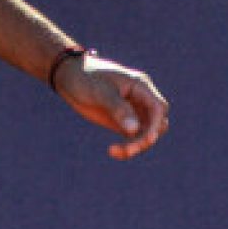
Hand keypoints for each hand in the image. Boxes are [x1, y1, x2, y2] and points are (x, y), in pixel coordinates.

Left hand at [54, 52, 169, 159]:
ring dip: (137, 146)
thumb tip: (134, 130)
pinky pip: (134, 138)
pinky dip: (128, 147)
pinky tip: (113, 152)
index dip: (156, 124)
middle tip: (128, 149)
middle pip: (157, 124)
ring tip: (115, 151)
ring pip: (147, 134)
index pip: (158, 107)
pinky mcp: (123, 121)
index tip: (147, 138)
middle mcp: (140, 99)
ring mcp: (133, 111)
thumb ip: (118, 108)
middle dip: (146, 138)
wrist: (69, 76)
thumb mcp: (100, 91)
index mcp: (140, 86)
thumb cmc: (85, 77)